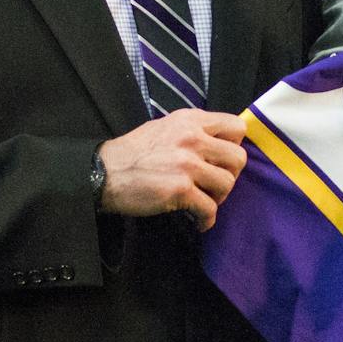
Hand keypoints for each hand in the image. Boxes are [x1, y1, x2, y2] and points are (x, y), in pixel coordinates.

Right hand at [98, 110, 247, 231]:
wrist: (104, 172)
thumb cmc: (135, 152)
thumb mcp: (167, 127)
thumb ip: (194, 131)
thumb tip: (220, 144)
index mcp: (192, 120)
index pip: (237, 128)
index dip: (235, 145)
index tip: (223, 159)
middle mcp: (193, 138)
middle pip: (238, 158)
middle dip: (231, 174)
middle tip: (215, 184)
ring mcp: (187, 164)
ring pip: (227, 184)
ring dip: (219, 197)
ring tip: (205, 201)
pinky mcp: (180, 189)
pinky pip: (209, 208)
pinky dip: (207, 219)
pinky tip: (199, 221)